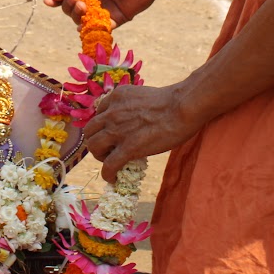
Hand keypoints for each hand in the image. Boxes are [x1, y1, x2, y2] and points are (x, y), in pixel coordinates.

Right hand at [44, 0, 175, 27]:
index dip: (59, 0)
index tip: (49, 2)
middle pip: (73, 10)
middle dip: (70, 7)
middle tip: (77, 0)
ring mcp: (104, 10)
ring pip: (83, 20)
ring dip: (78, 16)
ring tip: (83, 7)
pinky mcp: (116, 19)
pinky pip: (100, 29)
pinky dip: (91, 29)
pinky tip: (84, 26)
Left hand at [82, 83, 199, 181]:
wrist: (182, 108)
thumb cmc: (172, 102)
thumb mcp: (142, 96)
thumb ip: (131, 107)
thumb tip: (132, 122)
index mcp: (116, 97)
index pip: (98, 114)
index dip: (103, 126)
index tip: (110, 134)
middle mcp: (112, 112)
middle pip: (90, 131)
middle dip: (96, 141)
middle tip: (108, 149)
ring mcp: (118, 130)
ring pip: (94, 147)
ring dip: (99, 156)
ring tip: (110, 162)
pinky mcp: (128, 147)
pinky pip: (109, 165)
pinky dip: (107, 174)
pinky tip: (113, 178)